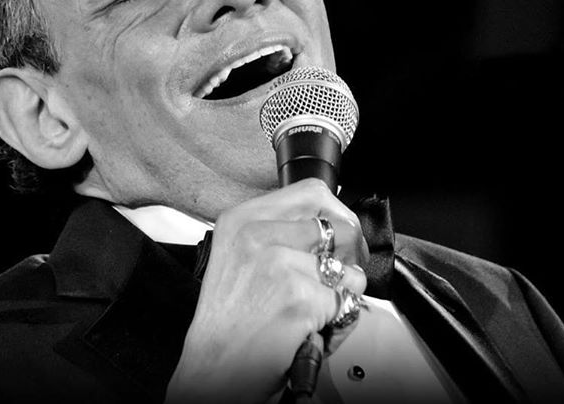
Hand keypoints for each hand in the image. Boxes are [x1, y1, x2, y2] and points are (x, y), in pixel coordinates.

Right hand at [166, 179, 368, 403]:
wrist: (214, 370)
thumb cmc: (228, 322)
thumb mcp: (238, 257)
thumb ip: (277, 232)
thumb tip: (326, 223)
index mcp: (241, 219)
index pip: (312, 193)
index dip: (336, 216)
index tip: (340, 237)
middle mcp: (256, 235)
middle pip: (338, 227)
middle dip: (349, 255)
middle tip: (335, 278)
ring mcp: (278, 264)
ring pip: (348, 269)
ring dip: (341, 295)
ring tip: (309, 311)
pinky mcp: (298, 296)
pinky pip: (345, 301)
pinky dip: (337, 321)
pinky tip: (307, 328)